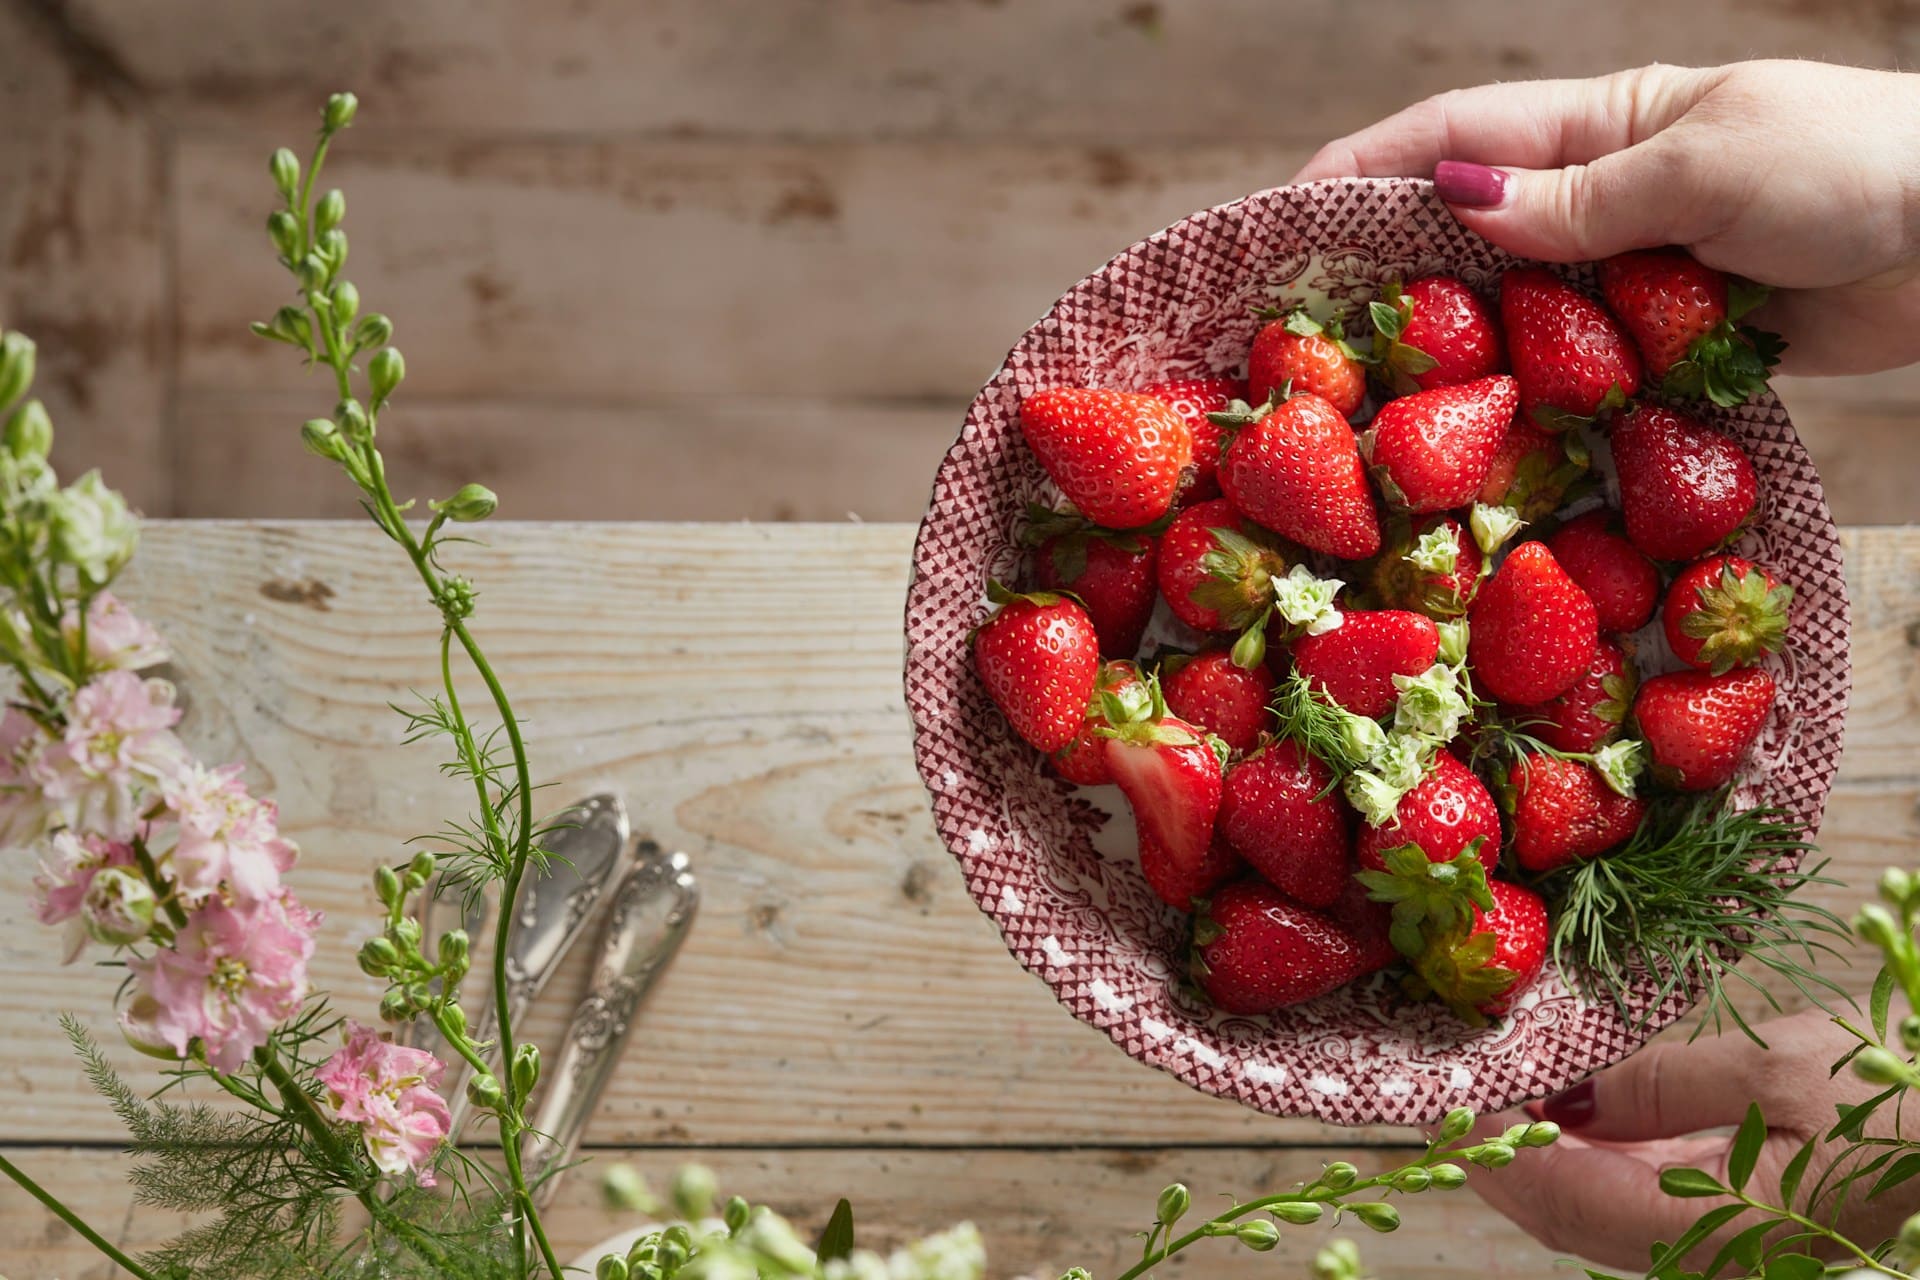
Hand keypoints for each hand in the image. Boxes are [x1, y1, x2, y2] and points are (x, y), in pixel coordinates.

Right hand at [1292, 61, 1919, 376]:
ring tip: (1380, 412)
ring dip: (1459, 359)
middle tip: (1309, 341)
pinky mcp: (1673, 345)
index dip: (1360, 173)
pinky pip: (1586, 378)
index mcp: (1602, 125)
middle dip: (1387, 280)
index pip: (1451, 140)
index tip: (1282, 222)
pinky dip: (1542, 408)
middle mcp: (1603, 199)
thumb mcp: (1702, 165)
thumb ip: (1580, 198)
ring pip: (1518, 318)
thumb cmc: (1848, 163)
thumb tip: (1458, 202)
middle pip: (1466, 238)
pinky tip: (1492, 448)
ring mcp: (1634, 276)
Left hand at [1467, 1008, 1908, 1268]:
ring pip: (1607, 1220)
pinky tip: (1571, 1117)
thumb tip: (1568, 1096)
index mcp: (1727, 1235)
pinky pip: (1646, 1206)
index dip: (1507, 1156)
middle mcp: (1721, 1263)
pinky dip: (1596, 1164)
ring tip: (1500, 1100)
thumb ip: (1660, 1088)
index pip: (1578, 1207)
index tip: (1459, 1101)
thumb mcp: (1774, 1071)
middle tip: (1458, 1100)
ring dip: (1547, 1164)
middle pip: (1580, 1224)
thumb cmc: (1896, 1092)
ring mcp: (1735, 1253)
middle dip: (1510, 1164)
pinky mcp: (1747, 1228)